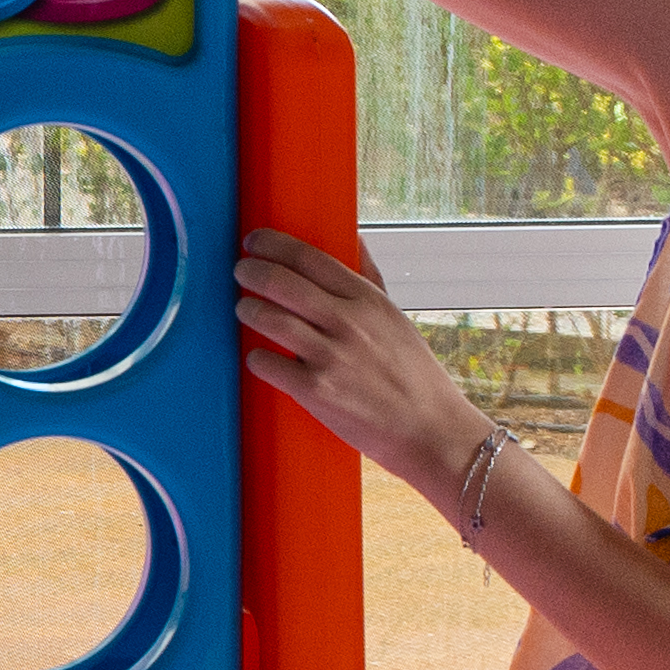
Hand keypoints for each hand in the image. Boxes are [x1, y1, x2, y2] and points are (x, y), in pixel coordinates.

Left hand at [236, 228, 496, 497]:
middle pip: (281, 281)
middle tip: (240, 270)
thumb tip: (355, 239)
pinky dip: (255, 358)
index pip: (310, 257)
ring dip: (247, 309)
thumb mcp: (394, 317)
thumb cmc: (412, 375)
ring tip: (244, 309)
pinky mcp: (315, 390)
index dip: (274, 243)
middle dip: (251, 271)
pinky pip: (266, 363)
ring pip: (267, 318)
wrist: (429, 430)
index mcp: (367, 300)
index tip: (256, 240)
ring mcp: (330, 356)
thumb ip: (370, 278)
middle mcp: (348, 322)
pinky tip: (258, 358)